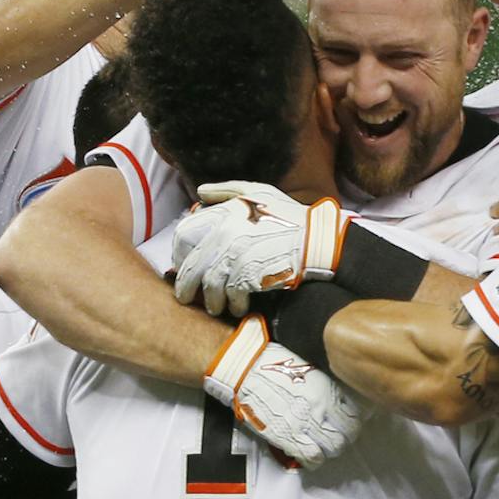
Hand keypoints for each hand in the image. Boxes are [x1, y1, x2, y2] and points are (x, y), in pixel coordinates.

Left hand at [172, 182, 342, 316]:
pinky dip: (234, 304)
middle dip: (186, 286)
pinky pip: (231, 295)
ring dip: (211, 301)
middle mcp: (227, 232)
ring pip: (210, 285)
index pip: (183, 235)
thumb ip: (228, 190)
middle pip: (192, 265)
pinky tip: (238, 308)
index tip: (182, 267)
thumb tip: (201, 191)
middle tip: (186, 298)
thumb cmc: (291, 217)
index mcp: (225, 213)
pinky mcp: (251, 274)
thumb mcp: (260, 192)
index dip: (179, 255)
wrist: (319, 241)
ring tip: (215, 308)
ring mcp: (238, 254)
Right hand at [202, 314, 363, 467]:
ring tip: (324, 446)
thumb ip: (327, 385)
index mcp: (326, 388)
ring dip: (330, 449)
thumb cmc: (272, 364)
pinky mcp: (287, 436)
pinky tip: (310, 454)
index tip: (351, 422)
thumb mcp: (309, 367)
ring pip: (333, 448)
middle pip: (347, 434)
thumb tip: (341, 397)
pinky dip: (314, 459)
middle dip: (344, 437)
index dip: (355, 421)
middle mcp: (319, 407)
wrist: (244, 368)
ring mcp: (304, 423)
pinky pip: (312, 458)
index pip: (356, 415)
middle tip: (338, 436)